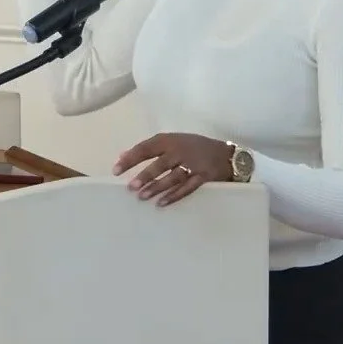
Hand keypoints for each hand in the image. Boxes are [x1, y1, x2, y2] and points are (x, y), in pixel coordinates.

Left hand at [113, 133, 233, 205]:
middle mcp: (180, 150)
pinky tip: (161, 203)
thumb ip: (149, 148)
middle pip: (160, 163)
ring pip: (172, 177)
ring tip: (142, 197)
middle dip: (145, 176)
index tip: (116, 170)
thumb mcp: (172, 142)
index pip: (146, 148)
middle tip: (130, 187)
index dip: (131, 159)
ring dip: (157, 187)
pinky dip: (174, 196)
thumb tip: (122, 155)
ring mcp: (193, 164)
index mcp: (169, 140)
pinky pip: (187, 188)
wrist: (226, 154)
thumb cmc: (192, 147)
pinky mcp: (203, 177)